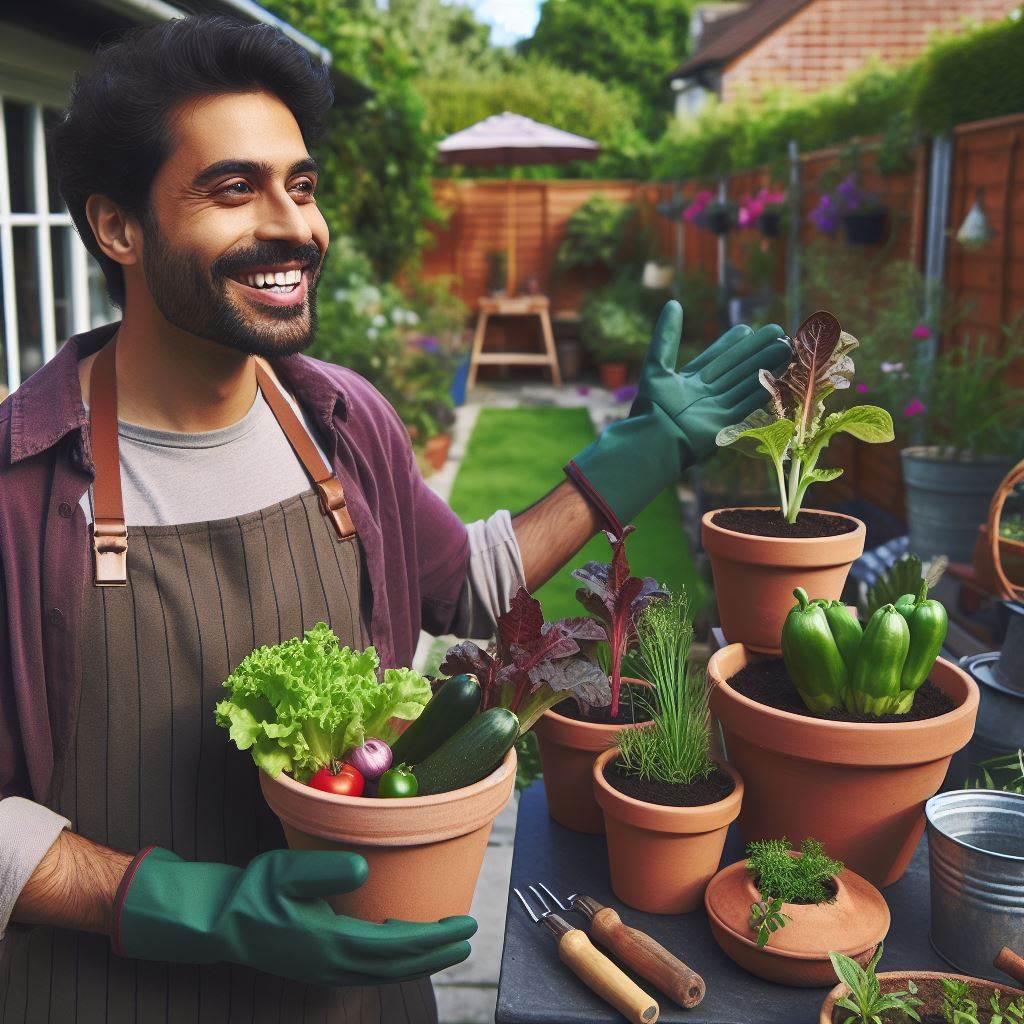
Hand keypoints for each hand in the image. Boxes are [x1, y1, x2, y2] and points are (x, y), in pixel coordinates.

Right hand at [114, 847, 475, 985]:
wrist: (220, 922)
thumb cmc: (254, 893)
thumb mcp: (287, 872)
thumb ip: (325, 871)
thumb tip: (363, 869)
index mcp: (334, 942)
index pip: (399, 945)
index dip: (435, 938)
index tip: (464, 925)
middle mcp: (336, 963)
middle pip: (399, 964)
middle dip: (437, 952)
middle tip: (469, 937)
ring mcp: (328, 969)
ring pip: (386, 970)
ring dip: (419, 958)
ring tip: (445, 944)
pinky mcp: (321, 964)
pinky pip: (370, 968)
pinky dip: (396, 959)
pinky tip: (401, 944)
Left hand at [566, 301, 789, 529]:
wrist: (651, 441)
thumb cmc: (650, 407)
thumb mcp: (656, 366)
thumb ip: (666, 336)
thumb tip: (673, 303)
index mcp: (690, 381)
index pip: (716, 357)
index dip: (731, 343)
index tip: (746, 328)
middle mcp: (705, 395)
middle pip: (736, 368)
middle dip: (757, 352)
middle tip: (778, 333)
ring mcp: (716, 410)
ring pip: (746, 383)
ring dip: (767, 367)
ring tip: (786, 348)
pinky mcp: (724, 426)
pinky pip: (747, 405)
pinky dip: (763, 391)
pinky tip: (779, 377)